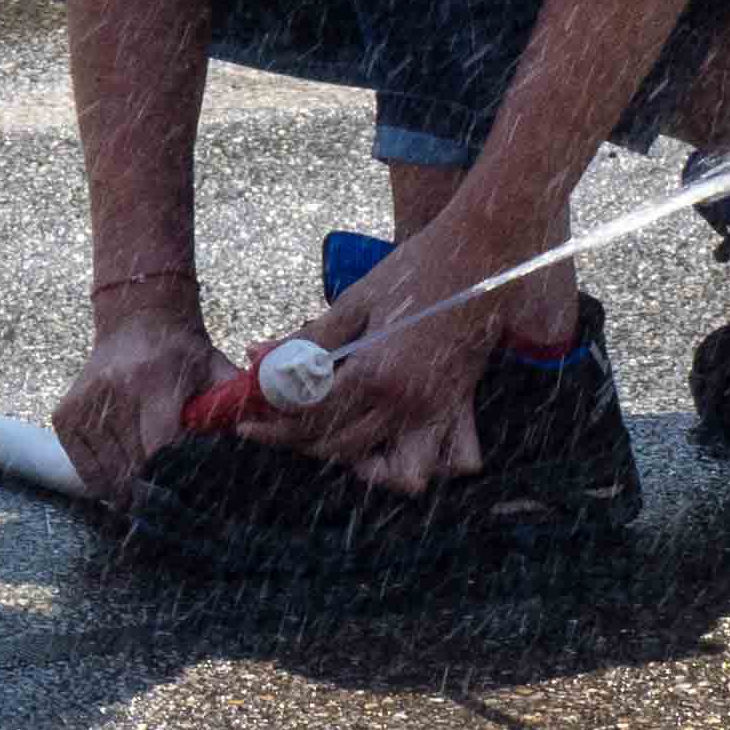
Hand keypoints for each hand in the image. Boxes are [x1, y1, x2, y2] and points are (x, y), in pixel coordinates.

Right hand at [53, 307, 229, 504]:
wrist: (136, 319)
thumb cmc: (183, 354)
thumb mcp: (216, 370)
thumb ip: (235, 406)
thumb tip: (257, 444)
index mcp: (153, 380)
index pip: (161, 447)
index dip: (176, 477)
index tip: (190, 495)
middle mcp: (113, 390)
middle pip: (134, 466)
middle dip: (156, 492)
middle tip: (174, 510)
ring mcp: (83, 403)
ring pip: (108, 474)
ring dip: (129, 493)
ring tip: (149, 500)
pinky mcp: (64, 414)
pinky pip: (84, 469)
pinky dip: (104, 485)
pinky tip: (123, 486)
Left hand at [251, 242, 505, 494]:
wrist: (480, 257)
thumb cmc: (416, 271)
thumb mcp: (356, 299)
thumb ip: (309, 337)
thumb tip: (257, 354)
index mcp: (375, 373)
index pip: (311, 417)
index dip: (273, 425)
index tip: (249, 423)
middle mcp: (407, 404)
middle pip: (340, 448)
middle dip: (300, 442)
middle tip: (277, 423)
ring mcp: (437, 412)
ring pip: (393, 472)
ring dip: (361, 463)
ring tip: (335, 436)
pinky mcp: (459, 409)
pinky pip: (443, 462)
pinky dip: (416, 460)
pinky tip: (388, 439)